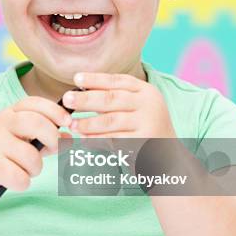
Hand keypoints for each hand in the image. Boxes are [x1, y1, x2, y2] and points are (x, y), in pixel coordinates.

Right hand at [0, 96, 72, 196]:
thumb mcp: (17, 137)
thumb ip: (43, 136)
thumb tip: (70, 137)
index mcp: (9, 113)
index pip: (35, 103)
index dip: (55, 111)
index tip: (67, 122)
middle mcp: (0, 123)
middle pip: (36, 124)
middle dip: (52, 138)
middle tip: (53, 149)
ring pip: (32, 157)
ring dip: (36, 169)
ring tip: (25, 170)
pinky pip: (20, 177)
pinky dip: (23, 183)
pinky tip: (14, 180)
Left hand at [62, 71, 176, 139]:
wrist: (168, 157)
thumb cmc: (143, 129)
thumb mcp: (136, 108)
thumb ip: (114, 98)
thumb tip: (80, 92)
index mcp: (146, 91)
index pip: (118, 81)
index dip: (96, 79)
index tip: (76, 78)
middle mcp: (149, 104)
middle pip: (112, 99)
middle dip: (86, 99)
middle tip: (67, 99)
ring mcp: (147, 124)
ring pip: (111, 120)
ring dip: (88, 122)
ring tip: (72, 124)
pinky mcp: (143, 143)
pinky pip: (114, 140)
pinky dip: (96, 140)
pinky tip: (84, 140)